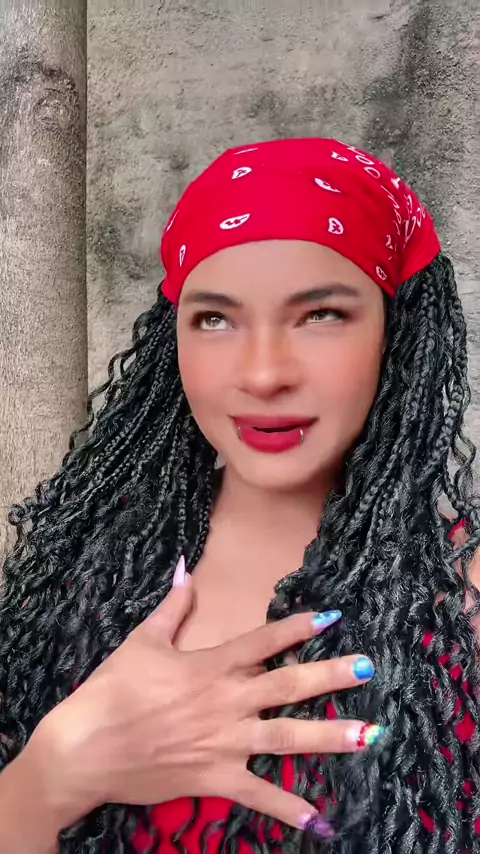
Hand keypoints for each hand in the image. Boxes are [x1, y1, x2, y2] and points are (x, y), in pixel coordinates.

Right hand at [35, 562, 379, 835]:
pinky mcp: (214, 777)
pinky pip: (258, 795)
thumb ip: (173, 606)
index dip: (299, 627)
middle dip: (331, 676)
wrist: (86, 747)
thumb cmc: (113, 689)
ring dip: (329, 736)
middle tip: (369, 669)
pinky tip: (321, 820)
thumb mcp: (143, 640)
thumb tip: (185, 568)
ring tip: (367, 735)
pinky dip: (288, 807)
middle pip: (288, 685)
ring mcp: (224, 742)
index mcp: (211, 665)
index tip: (333, 618)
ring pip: (287, 737)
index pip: (264, 641)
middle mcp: (227, 701)